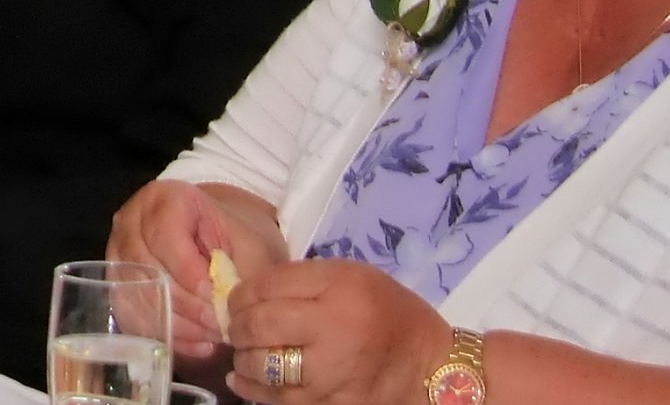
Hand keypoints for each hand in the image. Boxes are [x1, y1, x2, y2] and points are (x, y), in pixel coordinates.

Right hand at [108, 179, 240, 358]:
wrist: (221, 238)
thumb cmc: (238, 239)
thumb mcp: (250, 247)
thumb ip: (239, 276)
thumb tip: (223, 312)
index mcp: (165, 198)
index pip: (164, 237)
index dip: (189, 272)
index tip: (216, 298)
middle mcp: (131, 220)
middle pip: (147, 269)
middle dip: (186, 305)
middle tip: (219, 327)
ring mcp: (117, 252)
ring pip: (137, 295)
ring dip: (177, 324)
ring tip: (212, 338)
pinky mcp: (116, 282)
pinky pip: (133, 315)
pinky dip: (166, 335)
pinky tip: (198, 344)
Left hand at [224, 258, 449, 404]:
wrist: (435, 368)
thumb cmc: (391, 314)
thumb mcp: (352, 278)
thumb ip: (302, 280)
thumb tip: (248, 292)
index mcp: (341, 289)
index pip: (267, 286)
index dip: (241, 294)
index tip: (235, 300)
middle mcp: (335, 330)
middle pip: (261, 325)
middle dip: (237, 326)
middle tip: (235, 327)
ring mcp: (334, 374)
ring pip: (264, 366)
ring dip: (243, 359)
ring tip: (243, 353)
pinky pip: (281, 399)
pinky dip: (255, 390)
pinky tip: (243, 381)